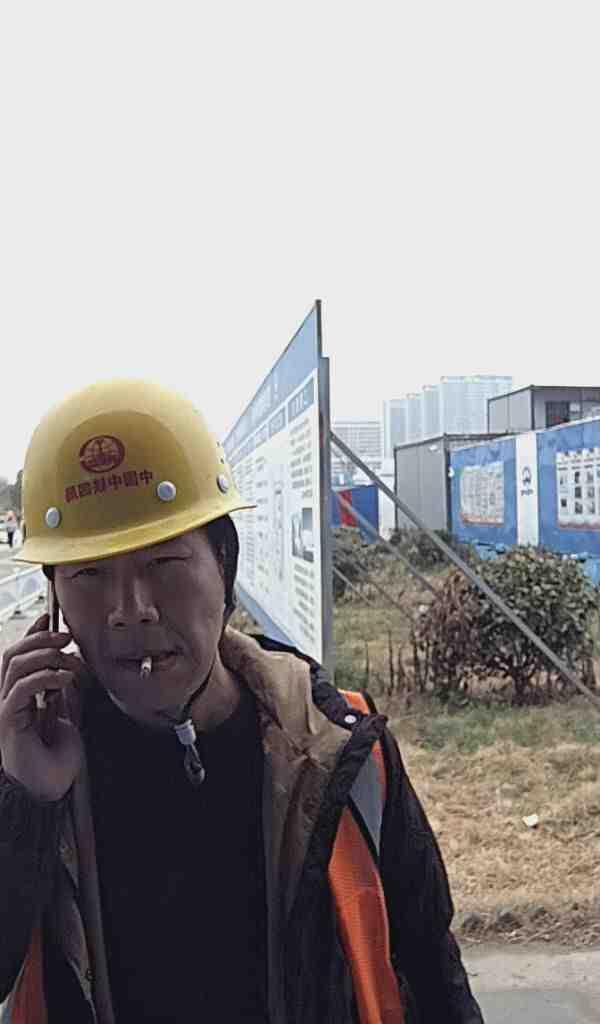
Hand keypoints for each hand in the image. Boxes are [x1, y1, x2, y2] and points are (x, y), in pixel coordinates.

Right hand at [0, 613, 84, 800]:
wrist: (50, 789)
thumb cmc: (56, 758)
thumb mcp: (65, 715)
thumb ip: (62, 692)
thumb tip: (71, 665)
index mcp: (19, 696)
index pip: (18, 655)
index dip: (32, 632)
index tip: (51, 616)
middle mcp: (7, 699)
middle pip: (12, 654)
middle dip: (40, 638)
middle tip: (67, 637)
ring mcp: (6, 709)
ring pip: (14, 665)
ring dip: (45, 656)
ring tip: (70, 662)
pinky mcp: (9, 722)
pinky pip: (20, 689)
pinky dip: (44, 677)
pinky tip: (65, 679)